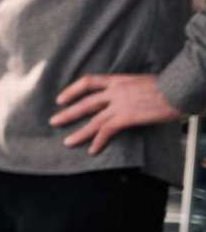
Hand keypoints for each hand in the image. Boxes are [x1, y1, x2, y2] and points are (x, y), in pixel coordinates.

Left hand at [51, 73, 182, 154]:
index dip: (72, 90)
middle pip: (85, 103)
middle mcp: (115, 91)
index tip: (60, 99)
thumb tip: (125, 98)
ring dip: (79, 133)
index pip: (88, 82)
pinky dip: (99, 141)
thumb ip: (128, 90)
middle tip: (54, 121)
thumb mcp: (141, 82)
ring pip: (93, 120)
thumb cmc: (167, 87)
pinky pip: (108, 130)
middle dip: (68, 114)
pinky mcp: (127, 116)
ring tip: (67, 142)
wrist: (179, 89)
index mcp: (118, 80)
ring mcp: (120, 104)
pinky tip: (93, 150)